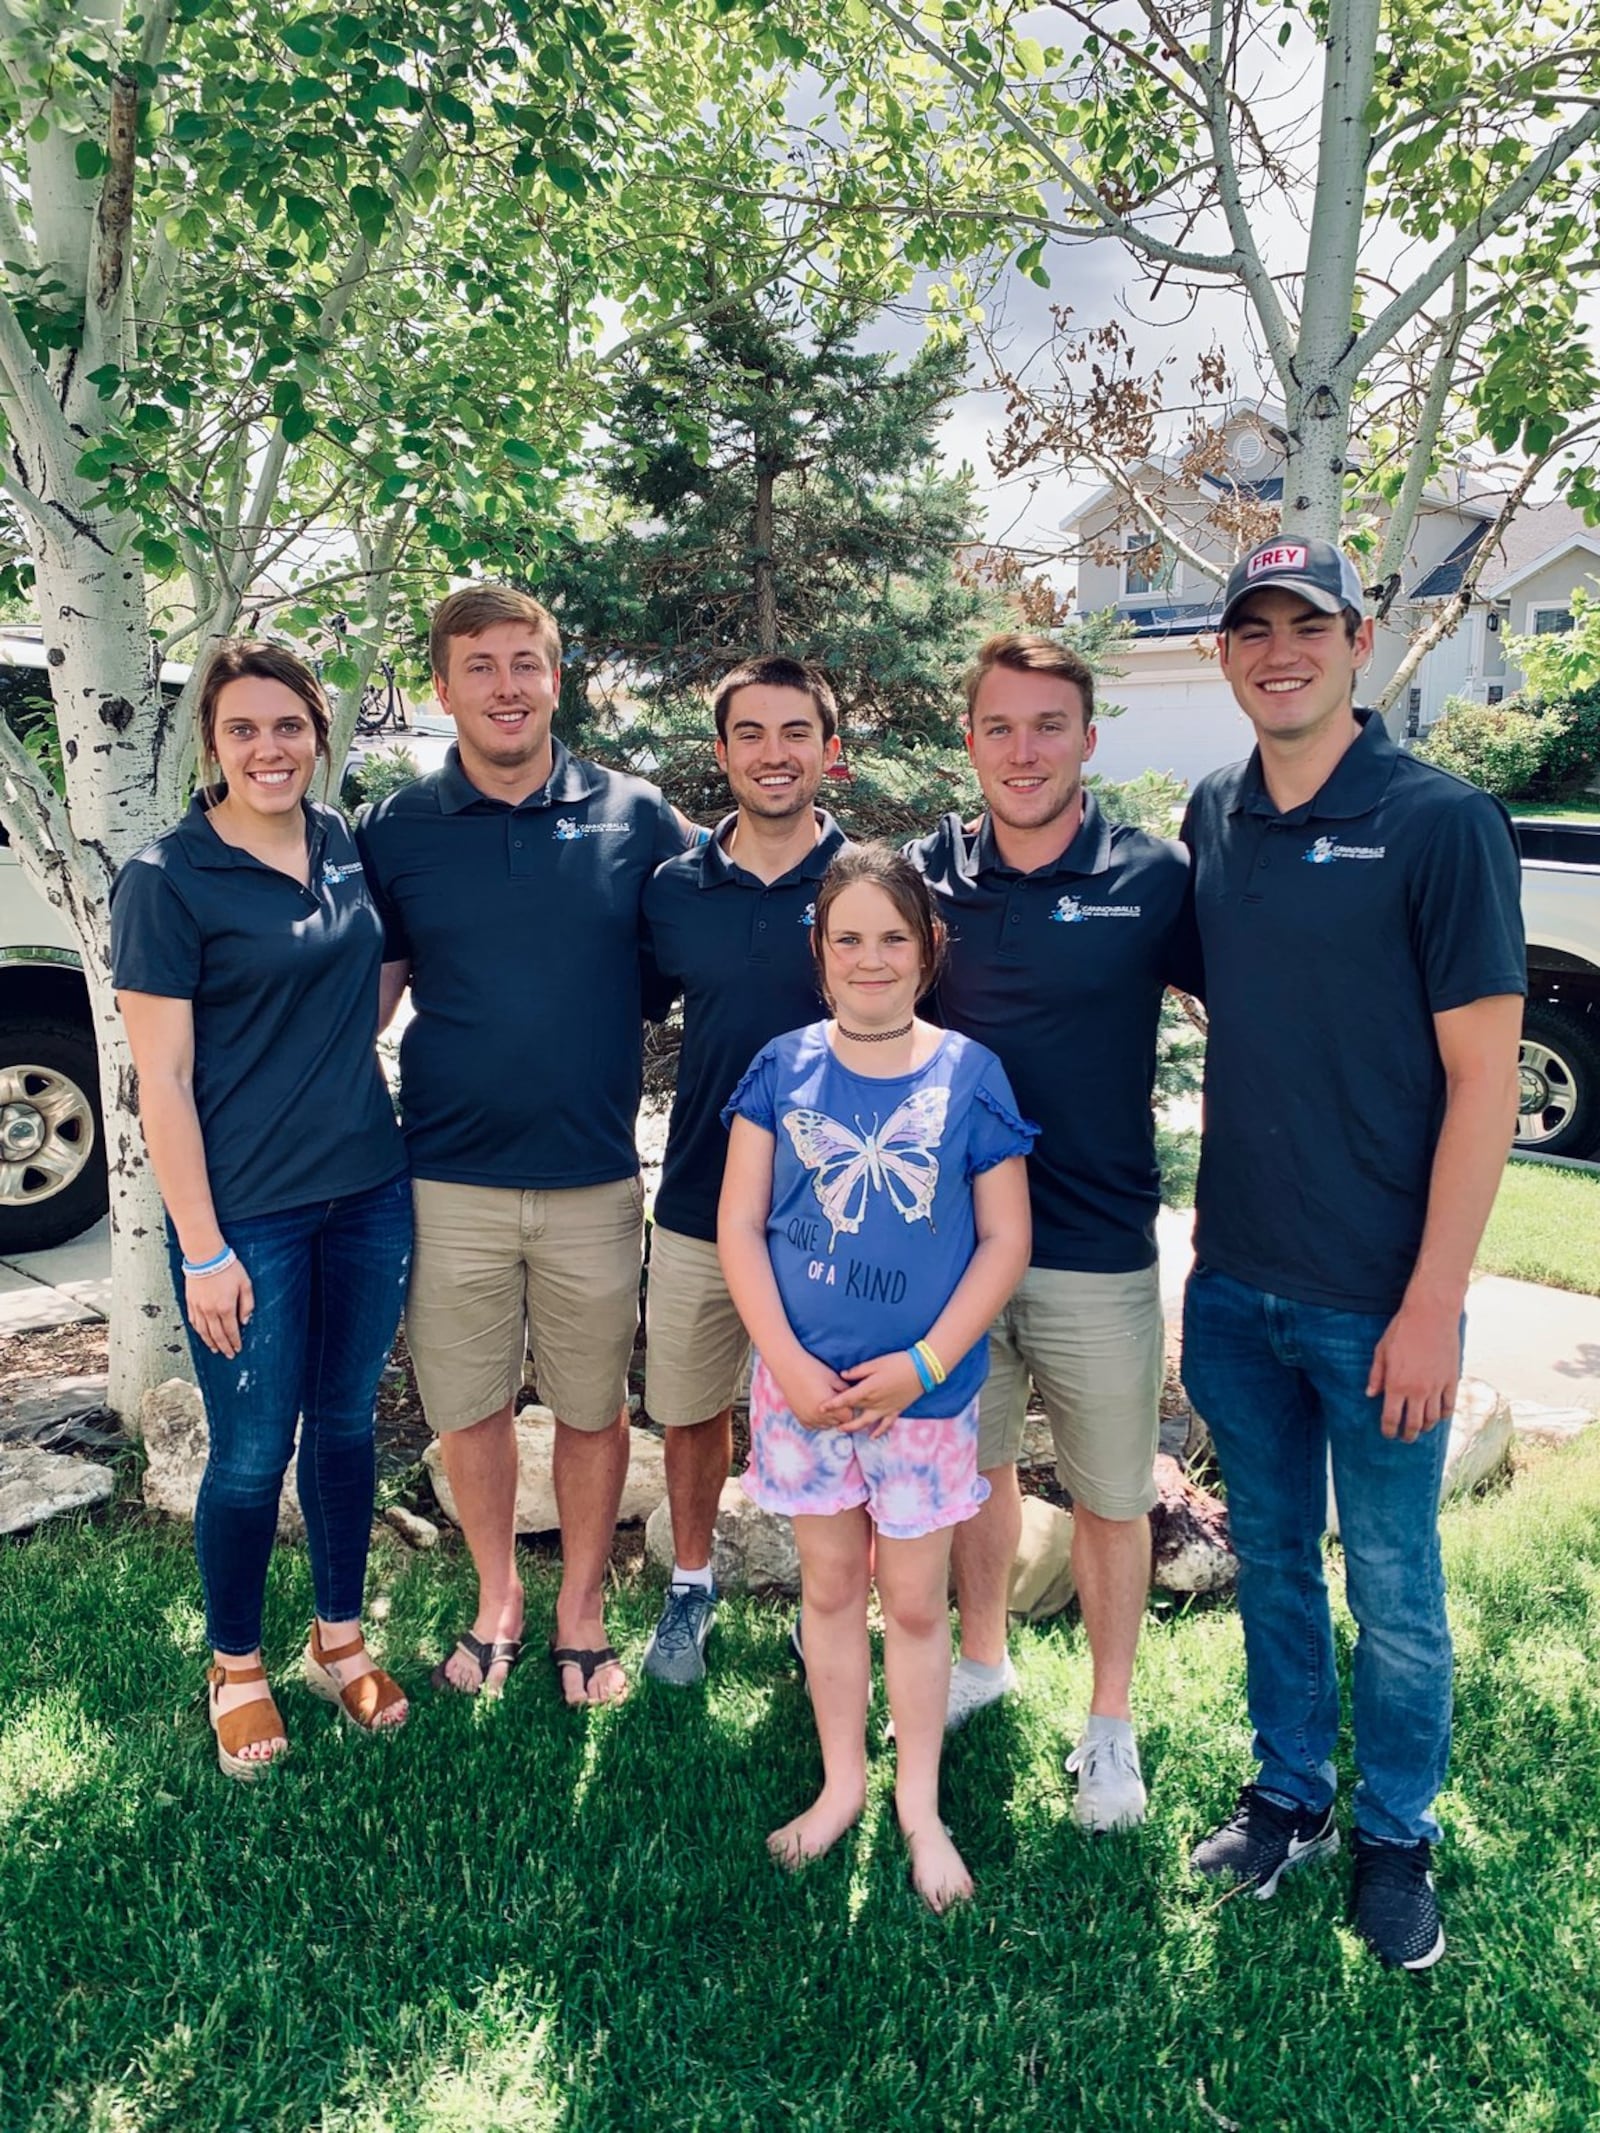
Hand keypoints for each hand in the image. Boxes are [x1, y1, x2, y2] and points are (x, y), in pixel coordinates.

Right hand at [186, 1258, 254, 1358]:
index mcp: (225, 1307)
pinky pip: (194, 1322)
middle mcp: (210, 1311)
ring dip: (210, 1343)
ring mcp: (198, 1308)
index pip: (231, 1331)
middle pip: (217, 1335)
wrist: (205, 1256)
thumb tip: (245, 1321)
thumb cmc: (228, 1268)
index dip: (235, 1342)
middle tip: (228, 1355)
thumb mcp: (245, 1284)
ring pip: (204, 1331)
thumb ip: (247, 1304)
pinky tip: (202, 1335)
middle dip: (224, 1347)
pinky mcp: (190, 1303)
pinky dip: (199, 1332)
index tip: (238, 1349)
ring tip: (215, 1350)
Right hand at [775, 1352, 851, 1430]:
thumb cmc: (813, 1369)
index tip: (847, 1399)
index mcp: (829, 1406)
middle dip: (840, 1413)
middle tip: (837, 1399)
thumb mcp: (834, 1378)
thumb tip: (855, 1399)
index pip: (848, 1416)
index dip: (850, 1407)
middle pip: (838, 1422)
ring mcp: (808, 1418)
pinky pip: (813, 1427)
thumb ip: (846, 1391)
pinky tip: (817, 1409)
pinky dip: (817, 1421)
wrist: (789, 1366)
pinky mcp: (799, 1417)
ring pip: (826, 1426)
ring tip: (827, 1403)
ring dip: (830, 1418)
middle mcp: (818, 1416)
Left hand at [821, 1351, 924, 1437]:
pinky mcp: (895, 1411)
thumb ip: (859, 1371)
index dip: (832, 1404)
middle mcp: (875, 1402)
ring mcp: (885, 1409)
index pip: (846, 1399)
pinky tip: (872, 1437)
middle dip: (839, 1416)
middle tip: (826, 1419)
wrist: (921, 1370)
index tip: (821, 1408)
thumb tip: (843, 1376)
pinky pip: (885, 1425)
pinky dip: (878, 1432)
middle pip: (853, 1411)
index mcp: (868, 1389)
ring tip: (841, 1430)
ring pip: (866, 1422)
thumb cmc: (897, 1363)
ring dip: (853, 1427)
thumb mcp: (876, 1363)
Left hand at [1366, 1297, 1460, 1441]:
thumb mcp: (1381, 1351)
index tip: (1388, 1434)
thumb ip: (1376, 1376)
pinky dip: (1443, 1415)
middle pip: (1413, 1424)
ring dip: (1425, 1427)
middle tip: (1405, 1438)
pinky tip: (1438, 1416)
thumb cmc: (1402, 1330)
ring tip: (1420, 1429)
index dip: (1389, 1430)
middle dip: (1408, 1435)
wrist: (1431, 1314)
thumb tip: (1370, 1395)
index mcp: (1396, 1384)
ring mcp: (1436, 1386)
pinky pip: (1449, 1406)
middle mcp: (1417, 1390)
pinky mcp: (1451, 1380)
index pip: (1391, 1418)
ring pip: (1432, 1419)